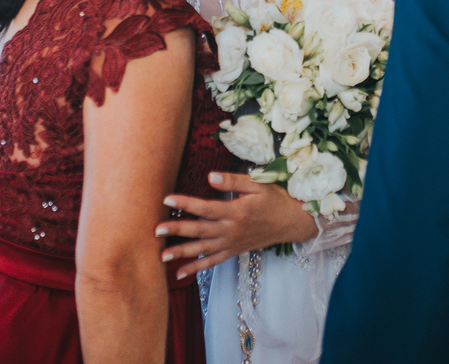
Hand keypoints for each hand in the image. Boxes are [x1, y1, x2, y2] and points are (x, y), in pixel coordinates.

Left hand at [155, 172, 317, 278]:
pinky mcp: (233, 251)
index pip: (205, 208)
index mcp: (236, 211)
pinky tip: (180, 273)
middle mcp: (232, 230)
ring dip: (182, 253)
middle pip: (200, 230)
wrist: (292, 222)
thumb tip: (210, 177)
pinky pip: (212, 262)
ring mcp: (232, 243)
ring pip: (203, 249)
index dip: (185, 204)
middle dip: (177, 231)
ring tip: (162, 256)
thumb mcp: (257, 184)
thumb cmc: (274, 199)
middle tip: (156, 230)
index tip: (166, 199)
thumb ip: (232, 181)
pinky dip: (196, 268)